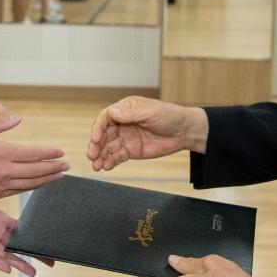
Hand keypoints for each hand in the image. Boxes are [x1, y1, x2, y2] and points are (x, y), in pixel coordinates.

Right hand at [0, 114, 66, 202]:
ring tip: (59, 176)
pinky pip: (18, 191)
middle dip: (54, 168)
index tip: (61, 152)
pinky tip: (38, 184)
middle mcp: (3, 171)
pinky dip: (31, 188)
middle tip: (67, 165)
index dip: (49, 153)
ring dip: (47, 180)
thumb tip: (18, 118)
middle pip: (36, 171)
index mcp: (0, 153)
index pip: (32, 154)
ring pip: (30, 184)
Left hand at [0, 198, 48, 275]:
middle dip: (34, 253)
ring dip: (19, 263)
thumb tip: (13, 174)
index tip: (50, 239)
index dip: (36, 235)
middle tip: (51, 261)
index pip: (22, 230)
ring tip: (33, 272)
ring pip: (5, 255)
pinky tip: (8, 269)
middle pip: (18, 246)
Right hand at [87, 96, 205, 170]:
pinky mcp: (131, 151)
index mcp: (125, 109)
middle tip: (92, 156)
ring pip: (108, 147)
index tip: (96, 139)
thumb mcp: (151, 111)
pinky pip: (117, 156)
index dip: (98, 128)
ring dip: (101, 156)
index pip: (105, 118)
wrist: (184, 132)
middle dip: (96, 145)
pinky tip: (106, 167)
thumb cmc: (169, 116)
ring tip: (96, 166)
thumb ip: (131, 113)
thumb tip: (111, 112)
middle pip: (104, 134)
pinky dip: (110, 161)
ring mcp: (126, 137)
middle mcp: (122, 123)